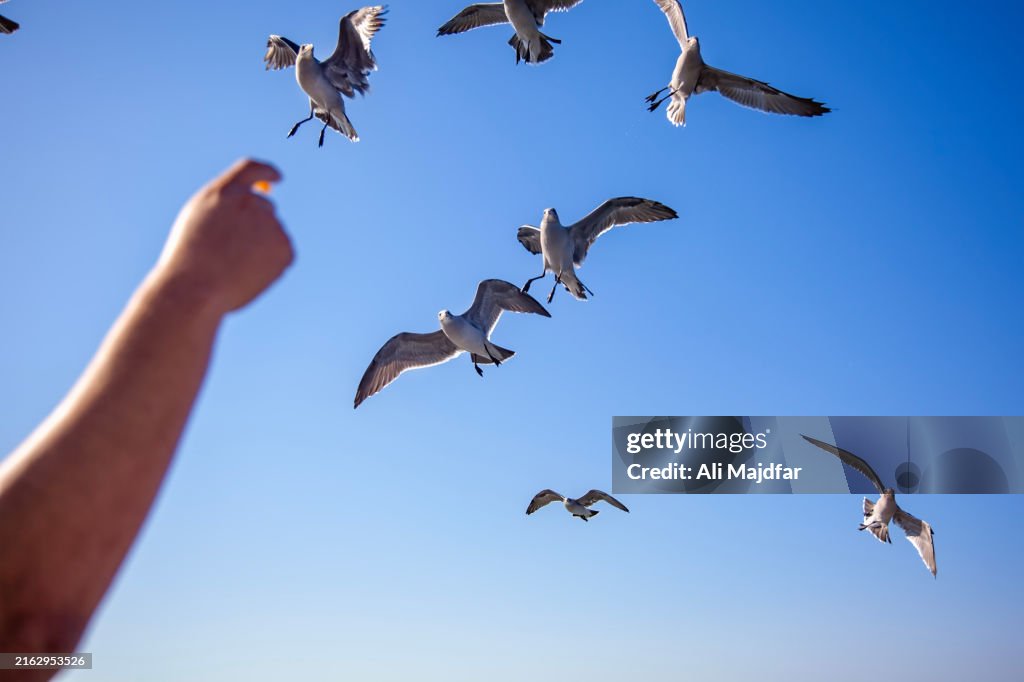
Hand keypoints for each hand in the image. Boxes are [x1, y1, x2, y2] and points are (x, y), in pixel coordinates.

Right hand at [155, 158, 293, 313]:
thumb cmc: (190, 259)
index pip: (252, 170)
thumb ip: (227, 206)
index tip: (276, 177)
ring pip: (271, 231)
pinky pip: (282, 252)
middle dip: (254, 224)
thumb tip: (264, 200)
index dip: (266, 172)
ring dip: (259, 245)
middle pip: (263, 206)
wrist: (196, 289)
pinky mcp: (285, 248)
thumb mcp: (199, 221)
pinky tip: (248, 273)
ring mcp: (270, 224)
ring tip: (232, 265)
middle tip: (231, 249)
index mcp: (224, 192)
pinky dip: (270, 263)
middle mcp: (251, 201)